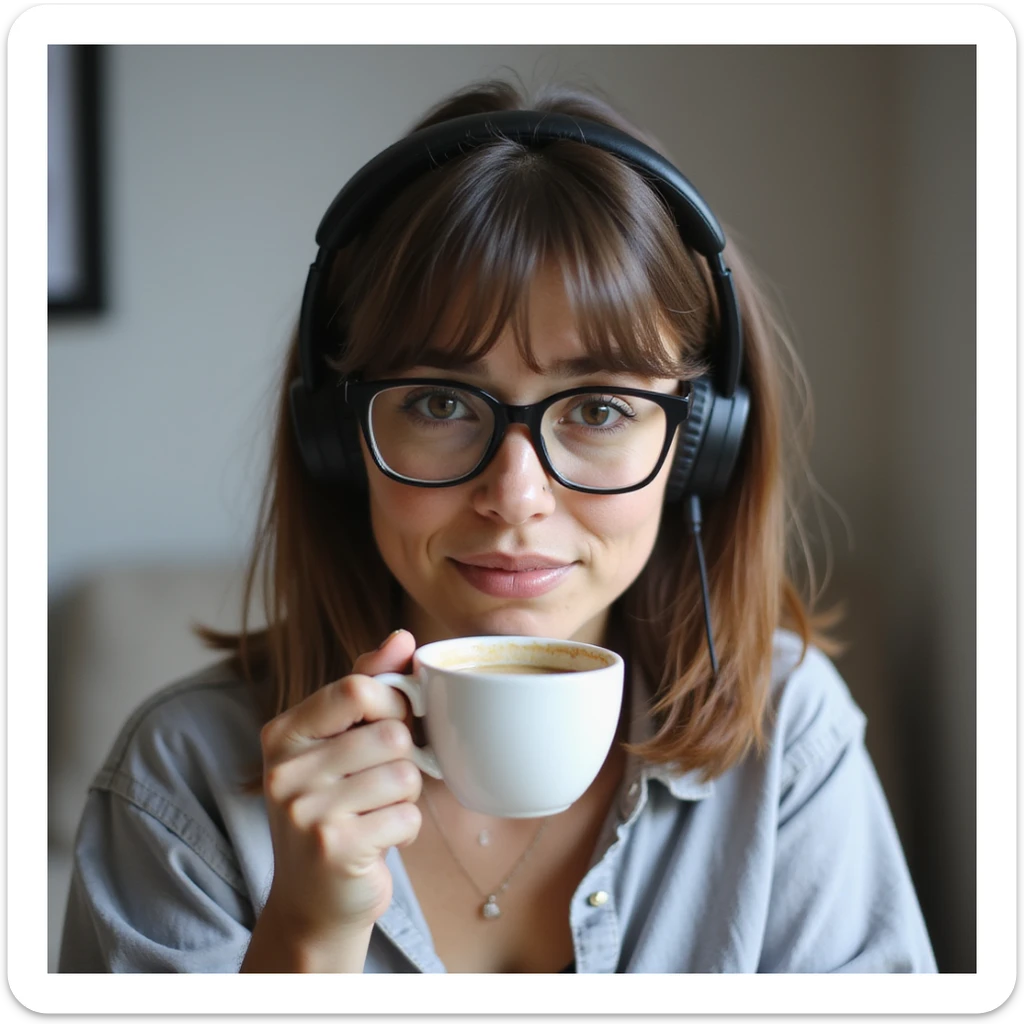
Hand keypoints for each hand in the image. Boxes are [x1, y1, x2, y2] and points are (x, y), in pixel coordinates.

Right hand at [258, 629, 421, 942]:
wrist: (313, 901)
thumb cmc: (336, 808)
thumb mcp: (341, 742)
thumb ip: (369, 684)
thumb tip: (402, 636)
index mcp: (283, 732)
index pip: (358, 687)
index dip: (393, 705)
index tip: (390, 727)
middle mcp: (284, 769)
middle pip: (390, 733)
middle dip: (402, 759)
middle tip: (379, 784)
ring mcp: (304, 811)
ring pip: (404, 774)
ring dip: (406, 798)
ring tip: (376, 813)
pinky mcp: (333, 848)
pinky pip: (407, 817)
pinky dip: (406, 830)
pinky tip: (378, 840)